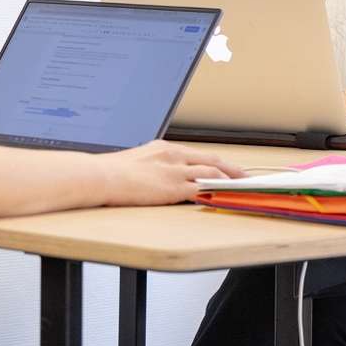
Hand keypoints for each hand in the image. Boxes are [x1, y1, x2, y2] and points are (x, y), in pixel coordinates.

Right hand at [97, 141, 246, 206]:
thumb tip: (154, 179)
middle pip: (212, 159)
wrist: (100, 176)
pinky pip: (203, 188)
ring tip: (244, 188)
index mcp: (164, 149)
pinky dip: (218, 191)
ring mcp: (175, 170)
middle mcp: (173, 156)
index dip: (215, 161)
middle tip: (246, 176)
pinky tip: (227, 196)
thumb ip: (151, 168)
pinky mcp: (173, 186)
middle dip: (231, 169)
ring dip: (231, 180)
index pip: (197, 154)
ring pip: (213, 172)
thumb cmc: (109, 173)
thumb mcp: (135, 163)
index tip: (226, 167)